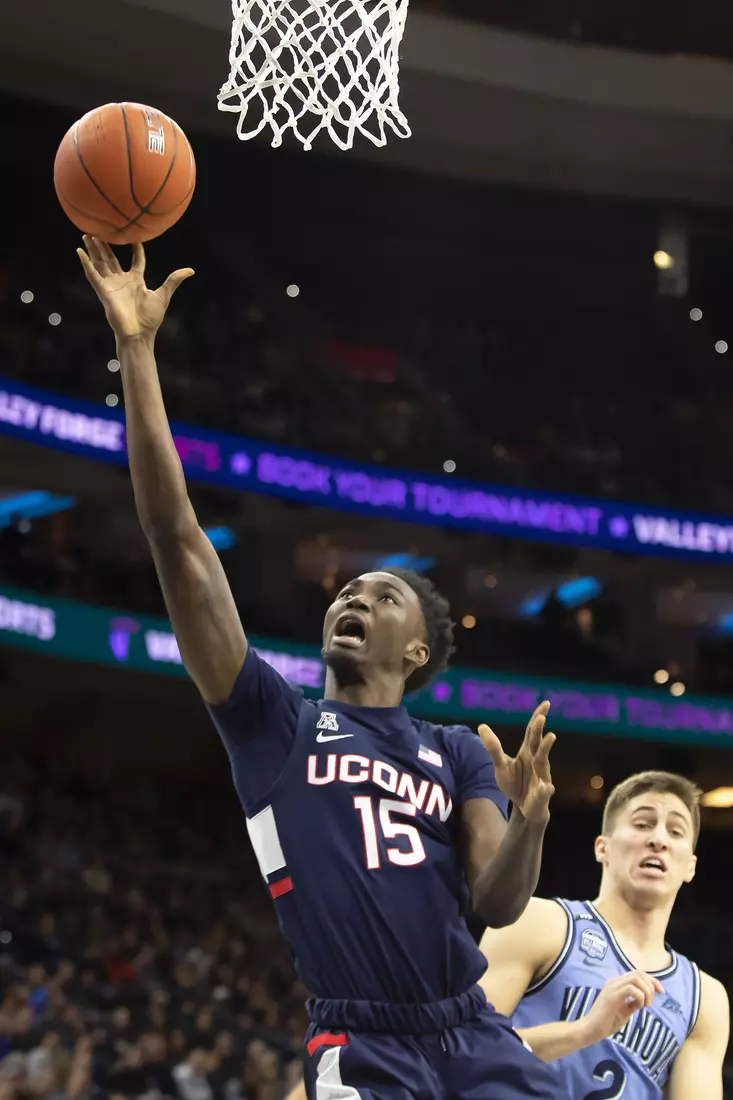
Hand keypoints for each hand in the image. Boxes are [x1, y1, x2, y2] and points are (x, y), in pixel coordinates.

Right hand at [77, 236, 193, 341]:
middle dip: (105, 245)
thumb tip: (191, 270)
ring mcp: (111, 285)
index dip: (136, 248)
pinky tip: (80, 251)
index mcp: (136, 281)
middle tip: (99, 229)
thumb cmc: (150, 318)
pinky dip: (86, 263)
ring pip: (100, 262)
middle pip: (112, 258)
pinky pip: (92, 274)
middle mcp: (122, 281)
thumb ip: (174, 280)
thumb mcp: (164, 295)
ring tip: (87, 233)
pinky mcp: (103, 291)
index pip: (136, 260)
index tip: (135, 235)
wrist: (139, 333)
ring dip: (93, 249)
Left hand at [478, 702, 554, 822]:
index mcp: (527, 752)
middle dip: (539, 730)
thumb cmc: (515, 783)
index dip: (538, 717)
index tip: (546, 703)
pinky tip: (544, 787)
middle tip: (541, 717)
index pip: (532, 732)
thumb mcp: (501, 765)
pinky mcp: (542, 794)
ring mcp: (542, 776)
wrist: (525, 807)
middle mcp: (537, 760)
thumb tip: (481, 725)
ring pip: (544, 762)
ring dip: (546, 749)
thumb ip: (493, 747)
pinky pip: (544, 791)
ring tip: (550, 736)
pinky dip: (544, 789)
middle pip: (537, 742)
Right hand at [583, 970, 663, 1043]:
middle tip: (652, 1002)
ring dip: (647, 991)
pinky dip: (640, 996)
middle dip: (652, 985)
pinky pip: (631, 989)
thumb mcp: (624, 1011)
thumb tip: (644, 999)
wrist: (590, 1031)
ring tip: (646, 1005)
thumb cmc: (606, 1023)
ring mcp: (612, 988)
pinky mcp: (611, 997)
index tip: (661, 992)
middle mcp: (614, 982)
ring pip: (636, 978)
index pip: (637, 974)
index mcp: (616, 984)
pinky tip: (640, 1006)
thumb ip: (633, 1003)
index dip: (652, 980)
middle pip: (638, 973)